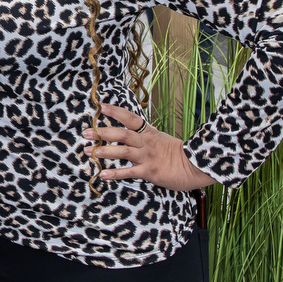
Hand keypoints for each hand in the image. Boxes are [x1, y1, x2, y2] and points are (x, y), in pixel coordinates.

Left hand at [85, 103, 216, 190]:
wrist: (197, 165)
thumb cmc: (180, 154)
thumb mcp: (162, 140)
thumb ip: (146, 138)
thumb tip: (130, 136)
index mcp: (150, 133)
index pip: (130, 118)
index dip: (115, 111)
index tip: (100, 106)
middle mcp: (146, 142)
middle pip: (121, 133)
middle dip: (102, 133)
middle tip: (86, 132)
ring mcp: (147, 156)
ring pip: (122, 151)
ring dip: (104, 151)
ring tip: (88, 152)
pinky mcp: (150, 171)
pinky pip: (129, 172)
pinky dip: (115, 174)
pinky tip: (103, 174)